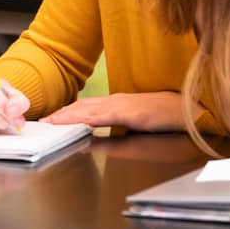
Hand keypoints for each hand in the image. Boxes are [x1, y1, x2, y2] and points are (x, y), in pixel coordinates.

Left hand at [42, 91, 200, 132]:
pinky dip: (85, 118)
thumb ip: (118, 121)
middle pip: (81, 107)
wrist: (187, 107)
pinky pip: (103, 116)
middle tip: (42, 121)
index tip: (50, 118)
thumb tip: (100, 127)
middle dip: (61, 114)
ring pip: (87, 110)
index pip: (85, 106)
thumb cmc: (165, 113)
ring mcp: (121, 105)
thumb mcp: (136, 118)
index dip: (66, 112)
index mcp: (116, 102)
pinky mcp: (130, 113)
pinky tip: (75, 122)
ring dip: (67, 116)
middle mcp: (115, 101)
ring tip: (50, 122)